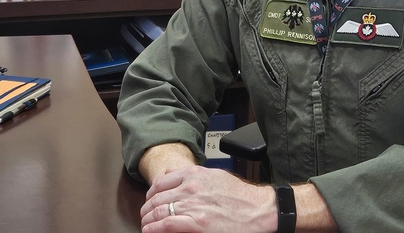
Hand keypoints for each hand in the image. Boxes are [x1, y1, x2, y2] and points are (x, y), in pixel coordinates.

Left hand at [140, 165, 275, 232]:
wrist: (258, 210)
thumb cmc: (240, 196)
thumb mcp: (215, 175)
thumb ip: (194, 175)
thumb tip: (174, 175)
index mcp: (194, 174)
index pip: (161, 182)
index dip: (151, 193)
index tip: (150, 199)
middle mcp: (190, 188)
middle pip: (157, 198)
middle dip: (147, 208)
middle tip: (145, 214)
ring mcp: (192, 206)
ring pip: (158, 211)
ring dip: (148, 219)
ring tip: (145, 223)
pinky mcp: (196, 223)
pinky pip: (166, 224)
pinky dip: (154, 228)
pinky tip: (149, 230)